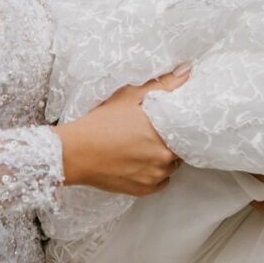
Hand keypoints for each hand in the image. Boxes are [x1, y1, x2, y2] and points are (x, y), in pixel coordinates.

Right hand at [55, 65, 189, 195]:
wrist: (75, 152)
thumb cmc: (101, 121)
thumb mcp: (130, 95)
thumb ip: (162, 84)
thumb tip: (186, 72)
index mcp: (164, 134)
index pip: (187, 133)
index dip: (181, 127)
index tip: (171, 123)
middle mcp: (164, 159)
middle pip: (179, 150)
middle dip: (170, 141)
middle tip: (153, 132)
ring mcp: (154, 177)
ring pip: (169, 167)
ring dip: (162, 158)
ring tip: (144, 147)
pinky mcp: (143, 190)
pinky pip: (159, 183)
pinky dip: (153, 173)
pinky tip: (140, 162)